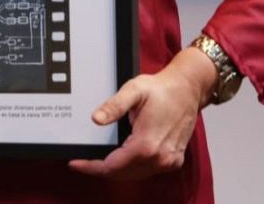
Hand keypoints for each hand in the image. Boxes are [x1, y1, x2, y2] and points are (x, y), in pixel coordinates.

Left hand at [67, 47, 217, 180]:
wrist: (187, 90)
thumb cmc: (162, 90)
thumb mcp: (133, 90)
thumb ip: (113, 106)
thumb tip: (96, 119)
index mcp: (147, 144)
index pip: (112, 166)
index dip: (91, 167)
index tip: (76, 163)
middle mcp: (160, 157)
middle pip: (122, 174)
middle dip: (100, 169)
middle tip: (83, 161)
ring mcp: (168, 161)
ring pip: (135, 175)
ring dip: (116, 170)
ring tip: (97, 160)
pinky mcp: (173, 160)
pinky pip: (147, 171)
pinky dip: (132, 168)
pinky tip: (121, 158)